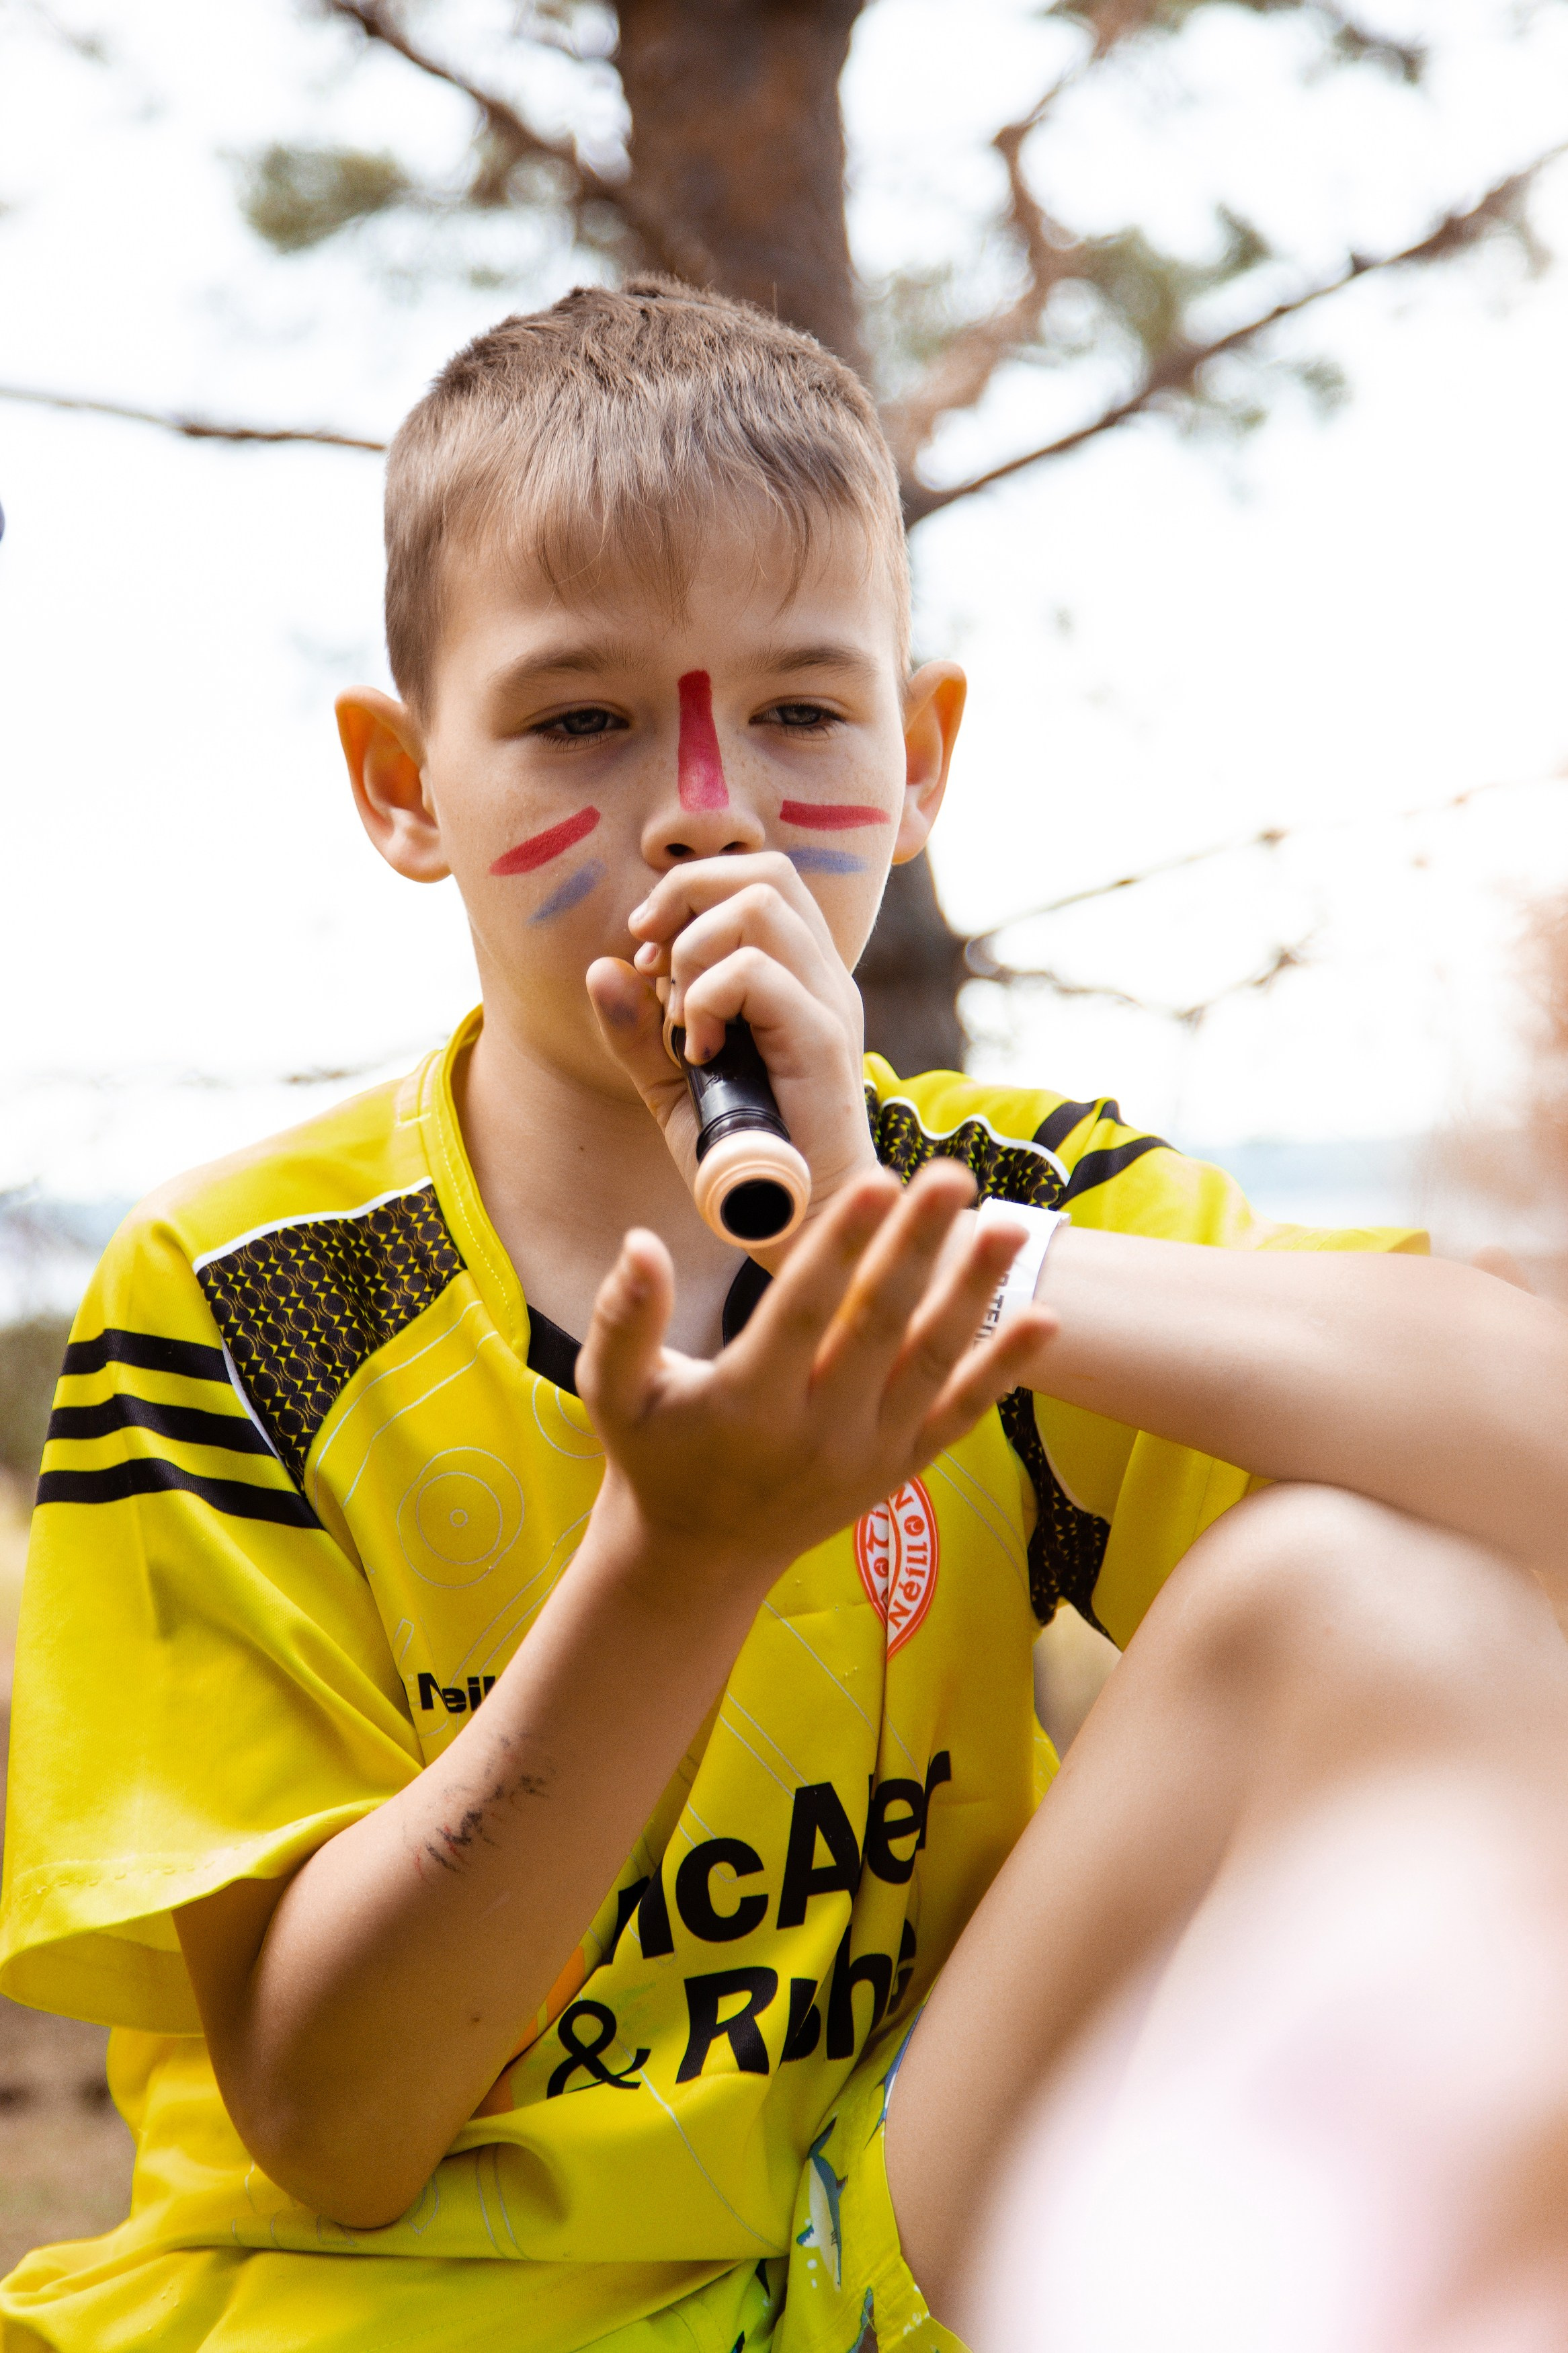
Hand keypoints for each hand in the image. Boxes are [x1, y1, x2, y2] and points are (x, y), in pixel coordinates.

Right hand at [576, 1161, 1056, 1594]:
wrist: (700, 1555)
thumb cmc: (655, 1453)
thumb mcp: (615, 1394)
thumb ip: (624, 1320)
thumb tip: (642, 1244)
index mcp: (746, 1404)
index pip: (803, 1312)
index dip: (841, 1246)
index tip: (875, 1180)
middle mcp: (816, 1433)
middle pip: (879, 1327)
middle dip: (918, 1248)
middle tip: (952, 1175)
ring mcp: (866, 1455)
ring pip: (932, 1366)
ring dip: (975, 1296)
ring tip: (1009, 1229)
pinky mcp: (899, 1469)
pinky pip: (960, 1414)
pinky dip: (1004, 1371)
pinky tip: (1044, 1319)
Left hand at [586, 852, 878, 1260]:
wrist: (796, 1221)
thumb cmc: (741, 1156)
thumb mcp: (671, 1085)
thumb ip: (638, 1030)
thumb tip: (601, 967)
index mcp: (798, 972)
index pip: (757, 876)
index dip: (689, 893)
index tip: (646, 956)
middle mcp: (821, 974)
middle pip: (764, 870)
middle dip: (687, 897)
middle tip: (652, 961)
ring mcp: (828, 1001)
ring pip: (760, 904)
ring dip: (695, 950)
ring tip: (682, 1014)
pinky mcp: (823, 1038)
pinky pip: (754, 973)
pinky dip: (705, 1001)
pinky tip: (699, 1054)